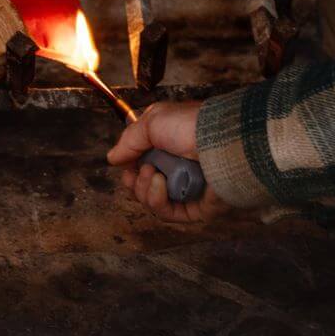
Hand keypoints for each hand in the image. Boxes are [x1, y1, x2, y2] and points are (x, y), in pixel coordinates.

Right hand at [107, 101, 232, 224]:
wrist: (222, 142)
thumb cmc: (190, 126)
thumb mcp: (152, 122)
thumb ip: (129, 141)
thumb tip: (112, 158)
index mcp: (167, 146)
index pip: (140, 163)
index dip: (129, 166)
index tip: (124, 163)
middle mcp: (176, 168)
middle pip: (142, 186)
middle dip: (134, 181)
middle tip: (138, 173)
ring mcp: (186, 189)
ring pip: (151, 202)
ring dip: (144, 189)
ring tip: (154, 174)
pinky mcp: (196, 208)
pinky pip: (168, 213)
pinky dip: (157, 201)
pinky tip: (160, 185)